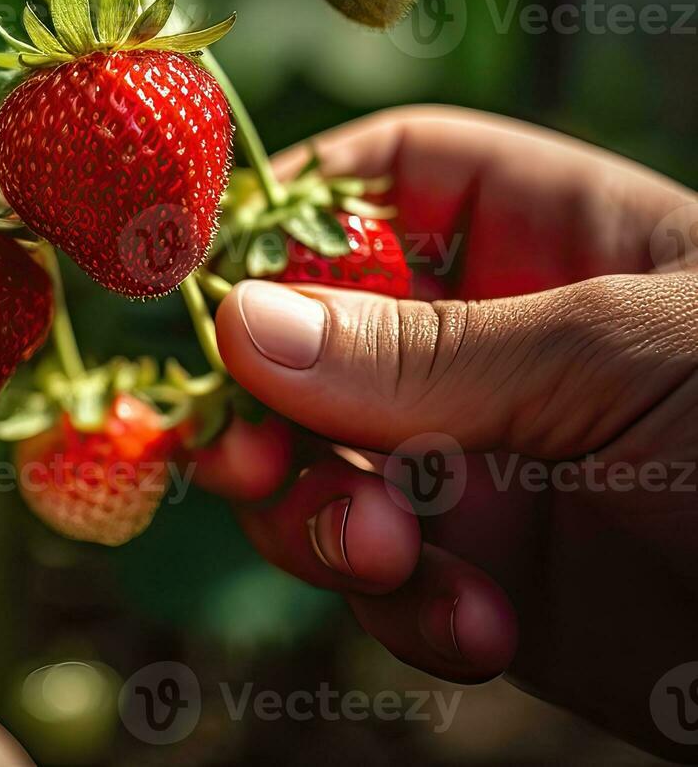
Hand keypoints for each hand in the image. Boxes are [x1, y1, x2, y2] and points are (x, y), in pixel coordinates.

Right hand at [196, 106, 697, 757]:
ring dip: (322, 518)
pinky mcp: (490, 588)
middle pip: (312, 341)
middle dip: (268, 402)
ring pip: (321, 471)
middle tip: (239, 454)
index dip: (283, 211)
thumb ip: (421, 349)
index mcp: (548, 240)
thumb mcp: (620, 359)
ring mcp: (487, 470)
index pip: (381, 182)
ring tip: (386, 552)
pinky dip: (402, 609)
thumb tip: (238, 320)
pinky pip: (383, 585)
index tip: (194, 269)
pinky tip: (477, 631)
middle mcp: (497, 348)